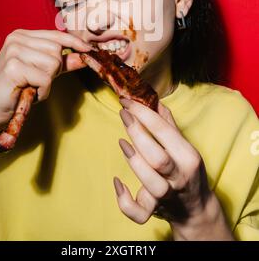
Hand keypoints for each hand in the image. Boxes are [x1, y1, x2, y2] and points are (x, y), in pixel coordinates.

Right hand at [0, 29, 91, 128]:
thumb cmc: (17, 88)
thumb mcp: (42, 72)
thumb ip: (62, 63)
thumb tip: (83, 56)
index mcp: (23, 35)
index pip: (56, 35)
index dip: (74, 43)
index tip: (89, 50)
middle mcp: (16, 39)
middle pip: (56, 51)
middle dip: (53, 71)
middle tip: (37, 81)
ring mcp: (13, 51)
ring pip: (53, 64)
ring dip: (47, 82)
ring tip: (31, 87)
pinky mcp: (12, 67)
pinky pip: (45, 79)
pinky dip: (42, 91)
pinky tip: (28, 93)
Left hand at [113, 97, 233, 240]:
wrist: (197, 211)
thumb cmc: (188, 172)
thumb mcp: (185, 146)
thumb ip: (169, 126)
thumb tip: (155, 102)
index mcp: (188, 156)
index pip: (165, 131)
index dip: (144, 114)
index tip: (127, 101)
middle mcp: (179, 176)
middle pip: (158, 157)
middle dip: (137, 133)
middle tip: (124, 114)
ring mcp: (168, 195)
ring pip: (151, 183)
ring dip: (134, 161)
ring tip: (122, 142)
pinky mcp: (155, 211)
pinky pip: (139, 212)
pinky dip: (124, 200)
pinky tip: (118, 183)